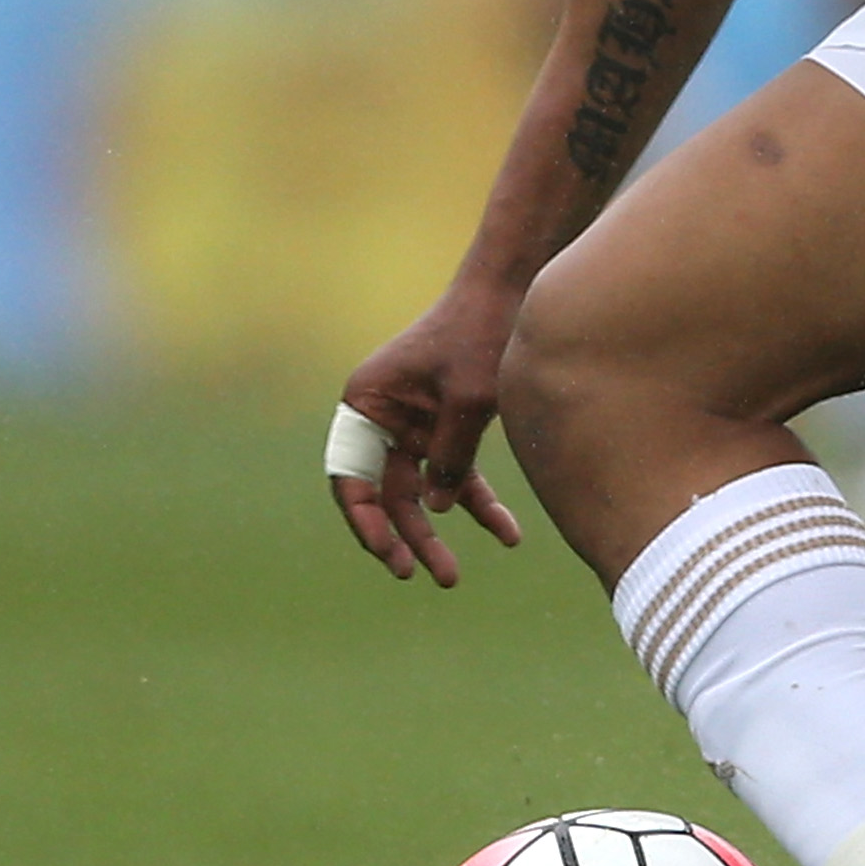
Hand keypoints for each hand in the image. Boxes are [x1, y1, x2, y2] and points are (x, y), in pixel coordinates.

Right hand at [330, 281, 529, 588]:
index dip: (367, 522)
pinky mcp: (448, 426)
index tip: (391, 554)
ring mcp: (414, 424)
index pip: (351, 477)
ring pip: (422, 492)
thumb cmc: (481, 333)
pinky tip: (507, 534)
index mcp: (366, 402)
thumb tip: (438, 510)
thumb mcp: (467, 400)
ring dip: (440, 531)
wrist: (513, 289)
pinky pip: (455, 475)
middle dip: (408, 536)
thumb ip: (450, 455)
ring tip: (453, 575)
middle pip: (386, 492)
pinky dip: (477, 503)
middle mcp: (382, 416)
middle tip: (431, 574)